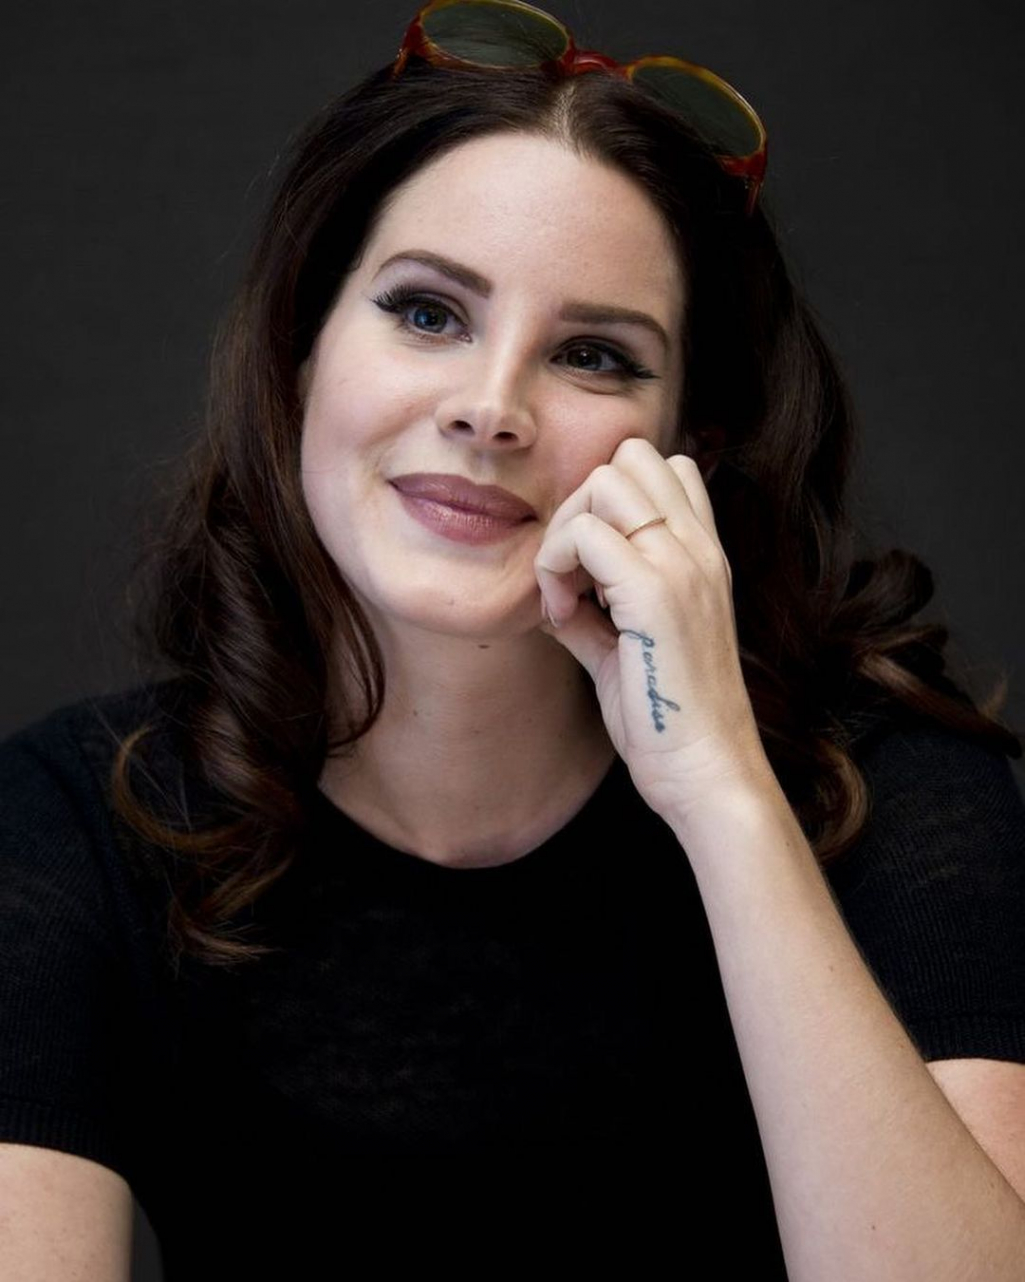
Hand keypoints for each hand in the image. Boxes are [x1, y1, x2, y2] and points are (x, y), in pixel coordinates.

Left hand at [534, 436, 771, 826]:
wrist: (707, 775)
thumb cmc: (668, 723)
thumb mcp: (624, 653)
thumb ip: (592, 616)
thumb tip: (550, 598)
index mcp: (702, 556)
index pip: (662, 466)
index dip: (606, 504)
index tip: (588, 573)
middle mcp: (700, 548)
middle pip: (629, 457)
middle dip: (578, 507)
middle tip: (570, 576)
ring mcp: (684, 565)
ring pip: (604, 481)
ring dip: (566, 532)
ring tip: (568, 597)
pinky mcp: (657, 594)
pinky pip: (585, 535)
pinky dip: (556, 569)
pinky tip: (564, 618)